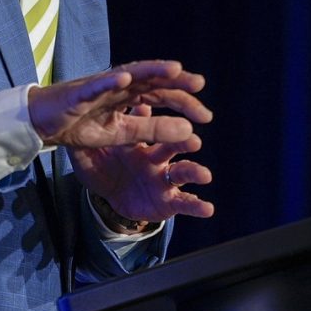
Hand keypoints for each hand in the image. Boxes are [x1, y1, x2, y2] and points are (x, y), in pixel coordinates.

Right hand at [27, 59, 210, 148]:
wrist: (42, 123)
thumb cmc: (80, 124)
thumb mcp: (121, 133)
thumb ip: (151, 130)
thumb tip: (189, 131)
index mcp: (129, 95)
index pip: (162, 94)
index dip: (184, 102)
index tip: (207, 116)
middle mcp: (118, 85)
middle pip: (151, 79)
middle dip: (175, 80)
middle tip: (199, 84)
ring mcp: (99, 85)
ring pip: (129, 74)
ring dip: (151, 70)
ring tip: (173, 68)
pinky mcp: (78, 92)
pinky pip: (96, 86)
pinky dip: (110, 81)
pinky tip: (124, 79)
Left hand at [71, 105, 214, 223]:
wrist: (109, 199)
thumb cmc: (107, 167)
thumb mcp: (102, 148)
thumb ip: (110, 127)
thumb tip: (118, 101)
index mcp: (141, 142)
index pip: (155, 126)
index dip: (163, 118)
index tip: (173, 113)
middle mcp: (158, 158)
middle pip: (173, 146)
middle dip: (184, 142)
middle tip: (193, 140)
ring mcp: (164, 179)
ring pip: (183, 173)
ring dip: (195, 172)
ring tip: (204, 175)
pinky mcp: (169, 201)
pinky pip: (184, 203)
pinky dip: (197, 206)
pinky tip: (208, 209)